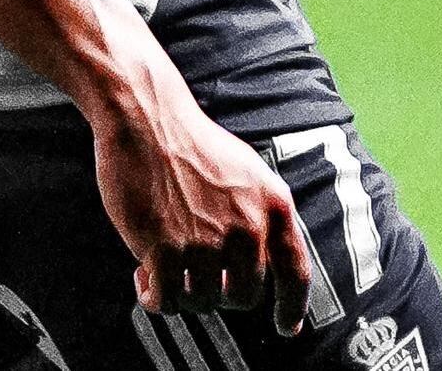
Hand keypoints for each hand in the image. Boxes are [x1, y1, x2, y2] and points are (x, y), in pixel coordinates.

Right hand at [89, 71, 317, 331]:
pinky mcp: (165, 250)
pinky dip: (155, 297)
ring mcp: (205, 242)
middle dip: (221, 294)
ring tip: (166, 268)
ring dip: (182, 293)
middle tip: (199, 277)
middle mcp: (246, 228)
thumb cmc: (190, 141)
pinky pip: (167, 300)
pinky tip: (146, 280)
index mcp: (272, 206)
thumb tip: (264, 259)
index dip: (292, 307)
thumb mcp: (247, 172)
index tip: (286, 325)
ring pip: (203, 301)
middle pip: (244, 297)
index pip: (295, 273)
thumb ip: (261, 216)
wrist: (146, 116)